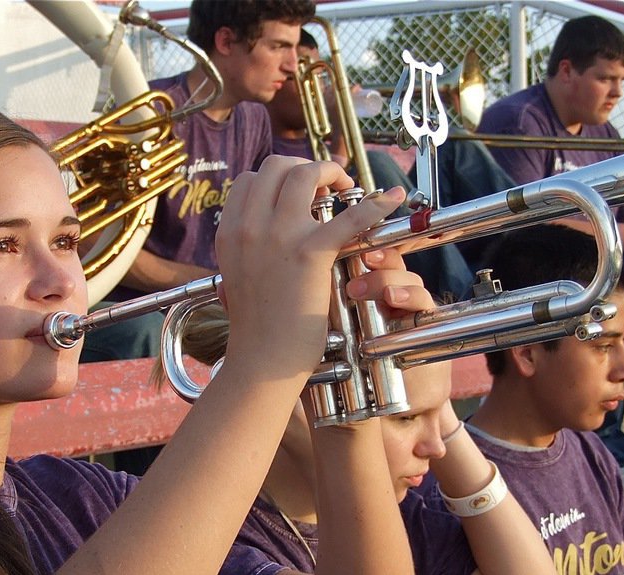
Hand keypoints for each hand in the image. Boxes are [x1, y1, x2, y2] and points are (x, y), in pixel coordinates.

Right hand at [215, 156, 405, 378]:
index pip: (251, 180)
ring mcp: (278, 236)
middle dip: (305, 166)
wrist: (262, 360)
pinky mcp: (309, 253)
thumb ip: (247, 250)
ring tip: (347, 187)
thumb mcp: (236, 278)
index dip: (278, 178)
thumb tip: (258, 235)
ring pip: (306, 174)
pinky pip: (349, 216)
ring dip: (332, 172)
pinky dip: (375, 204)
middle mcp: (249, 227)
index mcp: (230, 232)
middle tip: (327, 184)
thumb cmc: (257, 328)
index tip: (300, 190)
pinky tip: (393, 199)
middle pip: (277, 166)